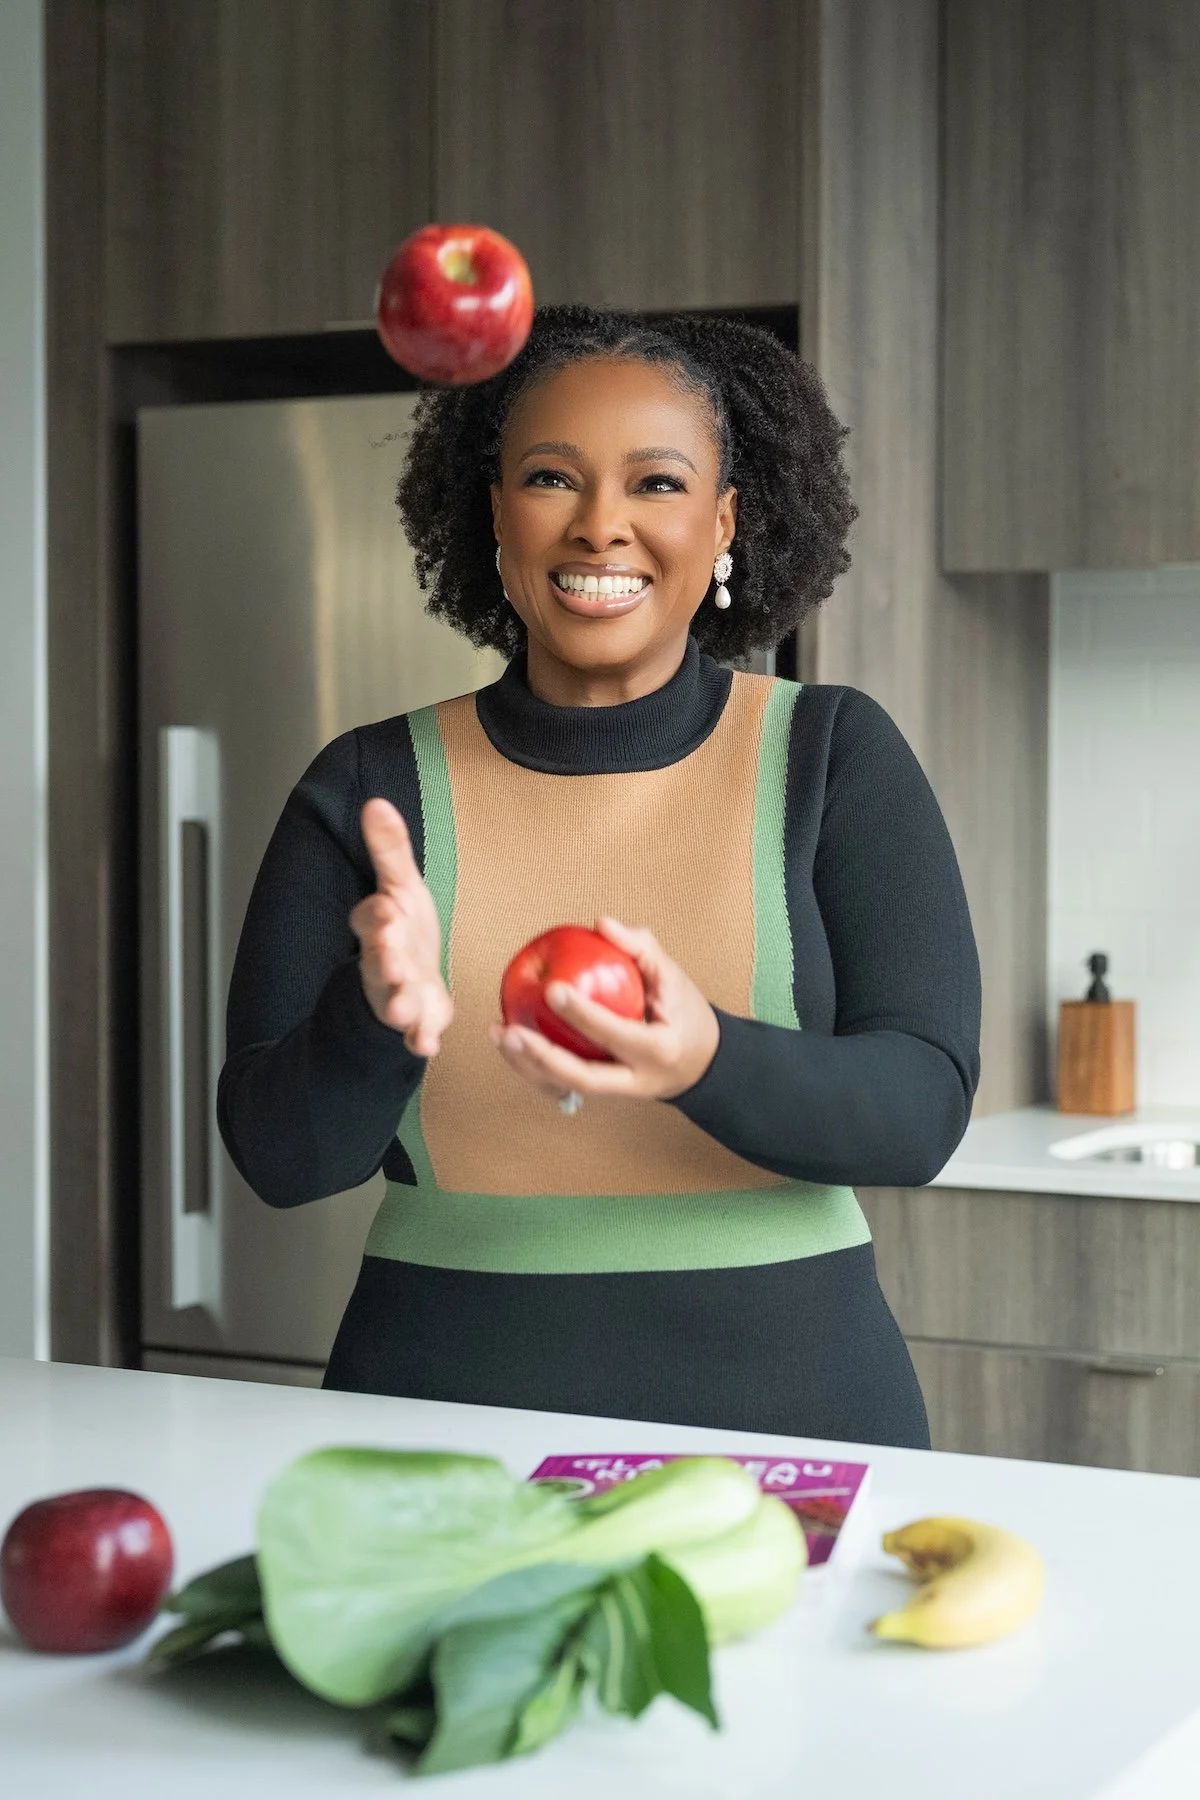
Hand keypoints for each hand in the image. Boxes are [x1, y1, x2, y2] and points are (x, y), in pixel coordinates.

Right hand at [350, 798, 452, 1057]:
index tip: (385, 908)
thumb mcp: (402, 886)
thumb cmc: (406, 928)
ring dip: (398, 1004)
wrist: (410, 978)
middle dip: (384, 961)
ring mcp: (397, 993)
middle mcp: (383, 960)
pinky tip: (426, 1046)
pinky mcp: (417, 1020)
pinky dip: (419, 1039)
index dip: (377, 915)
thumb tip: (376, 802)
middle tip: (391, 961)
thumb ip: (390, 849)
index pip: (371, 917)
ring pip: (393, 999)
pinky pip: (415, 1032)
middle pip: (379, 960)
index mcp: (380, 925)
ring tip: (404, 1010)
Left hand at [488, 917, 719, 1103]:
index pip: (616, 1033)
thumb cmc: (684, 1013)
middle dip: (542, 1057)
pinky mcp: (602, 1093)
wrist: (700, 1063)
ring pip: (566, 1088)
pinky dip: (533, 1067)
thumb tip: (600, 924)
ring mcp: (617, 1093)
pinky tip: (510, 1043)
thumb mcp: (673, 976)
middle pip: (583, 1077)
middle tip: (510, 1030)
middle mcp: (637, 1080)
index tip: (553, 987)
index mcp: (659, 1049)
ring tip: (499, 1034)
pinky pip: (562, 1086)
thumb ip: (640, 946)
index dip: (583, 1014)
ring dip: (527, 1066)